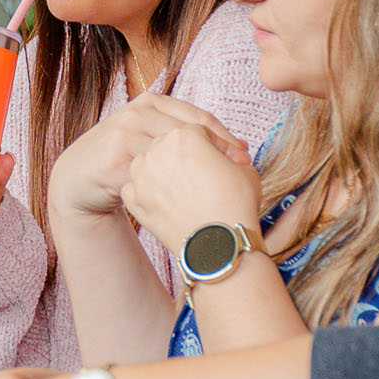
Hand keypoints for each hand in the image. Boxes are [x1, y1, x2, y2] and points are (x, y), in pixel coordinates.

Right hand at [48, 94, 243, 226]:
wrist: (80, 176)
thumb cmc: (127, 156)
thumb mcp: (153, 134)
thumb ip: (187, 134)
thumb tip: (239, 145)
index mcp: (152, 101)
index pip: (200, 118)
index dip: (226, 139)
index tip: (245, 158)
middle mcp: (136, 113)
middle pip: (189, 134)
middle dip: (218, 155)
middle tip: (241, 173)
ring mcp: (122, 136)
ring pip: (171, 156)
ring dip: (198, 174)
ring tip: (218, 189)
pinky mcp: (112, 163)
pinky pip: (150, 178)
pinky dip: (172, 191)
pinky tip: (189, 202)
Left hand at [121, 123, 261, 252]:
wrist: (218, 245)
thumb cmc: (235, 205)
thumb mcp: (245, 169)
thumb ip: (230, 154)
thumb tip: (226, 156)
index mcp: (185, 135)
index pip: (200, 133)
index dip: (218, 147)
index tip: (229, 161)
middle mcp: (157, 150)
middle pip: (173, 146)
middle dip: (189, 157)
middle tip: (206, 174)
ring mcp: (141, 175)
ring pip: (152, 164)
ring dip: (166, 171)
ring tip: (187, 189)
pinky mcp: (134, 199)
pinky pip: (140, 188)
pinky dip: (152, 192)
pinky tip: (170, 201)